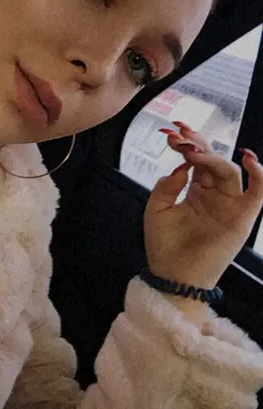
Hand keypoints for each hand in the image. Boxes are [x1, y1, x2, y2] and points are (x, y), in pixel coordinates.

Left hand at [144, 122, 262, 290]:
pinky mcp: (242, 219)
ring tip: (194, 152)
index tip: (174, 133)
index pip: (198, 161)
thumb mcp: (156, 209)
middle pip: (214, 161)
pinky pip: (257, 194)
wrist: (172, 275)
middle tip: (182, 135)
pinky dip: (260, 176)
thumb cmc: (164, 246)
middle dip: (199, 144)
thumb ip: (167, 186)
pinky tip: (250, 159)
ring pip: (230, 172)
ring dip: (213, 157)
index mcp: (196, 191)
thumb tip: (181, 167)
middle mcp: (214, 195)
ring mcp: (229, 205)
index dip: (188, 144)